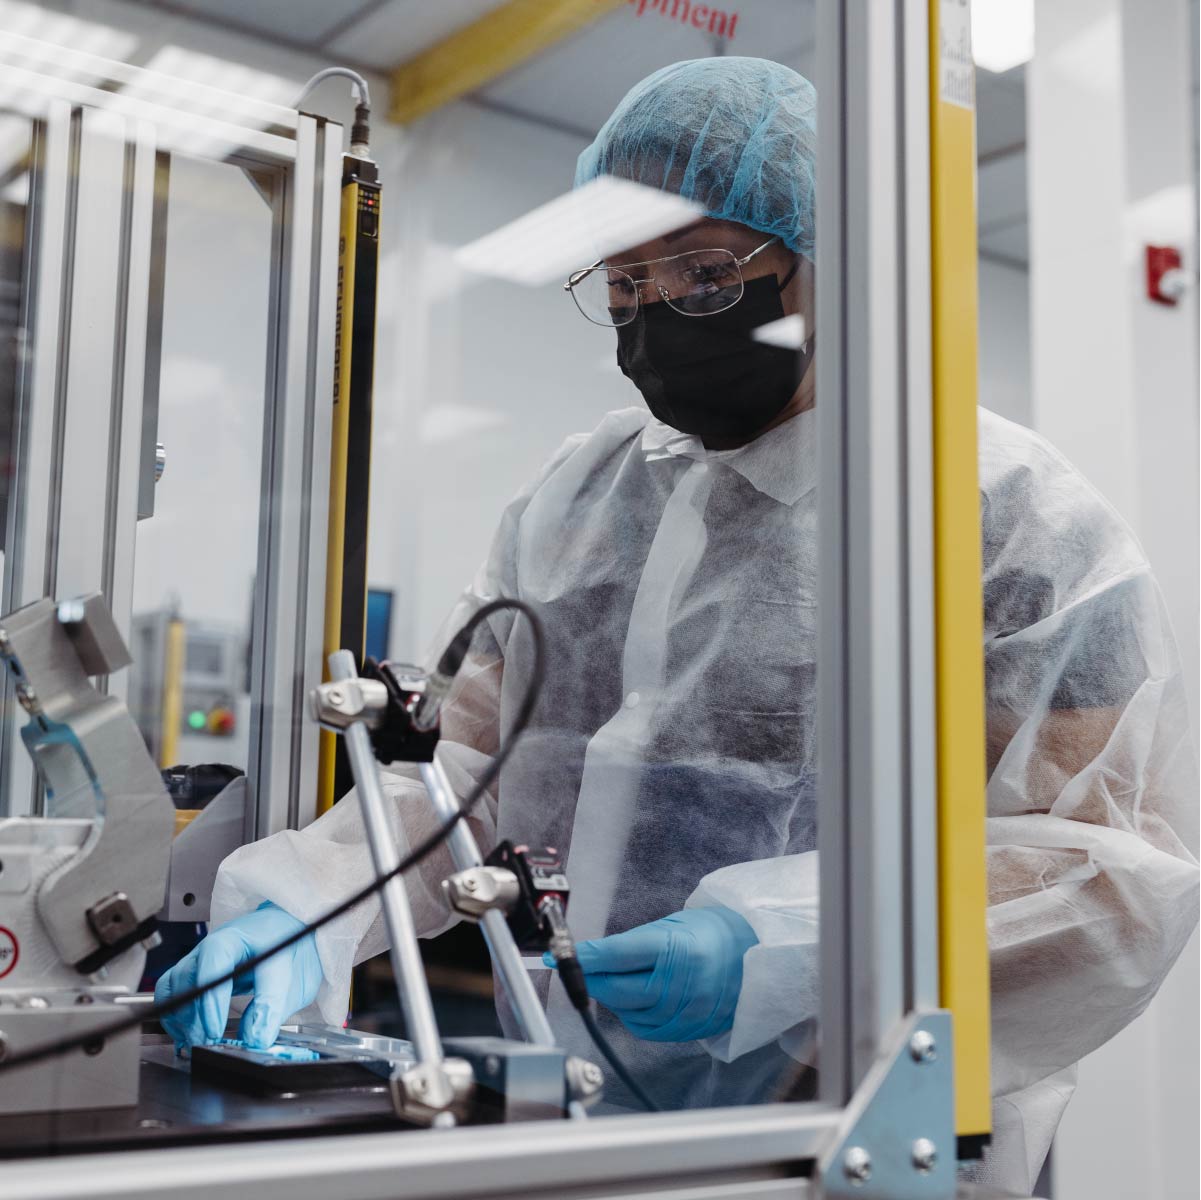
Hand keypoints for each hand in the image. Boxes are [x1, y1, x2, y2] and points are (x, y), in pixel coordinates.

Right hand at [154, 903, 322, 1051]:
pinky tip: (188, 1034)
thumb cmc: (288, 947)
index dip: (211, 999)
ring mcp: (199, 960)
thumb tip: (255, 1038)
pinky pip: (171, 994)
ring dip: (182, 1019)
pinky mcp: (194, 975)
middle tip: (209, 1043)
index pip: (213, 961)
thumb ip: (273, 1005)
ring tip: (200, 1041)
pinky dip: (174, 1017)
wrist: (286, 933)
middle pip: (187, 978)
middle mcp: (210, 947)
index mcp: (236, 938)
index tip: (216, 1030)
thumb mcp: (292, 975)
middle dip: (194, 1017)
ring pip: (173, 987)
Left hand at [553, 906, 757, 1041]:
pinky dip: (629, 1011)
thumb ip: (632, 944)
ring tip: (615, 975)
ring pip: (624, 1010)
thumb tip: (591, 956)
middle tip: (576, 966)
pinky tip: (636, 995)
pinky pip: (641, 1026)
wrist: (755, 958)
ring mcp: (683, 1011)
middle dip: (590, 977)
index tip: (557, 954)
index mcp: (676, 948)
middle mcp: (679, 984)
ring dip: (610, 994)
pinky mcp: (685, 1030)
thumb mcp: (671, 925)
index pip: (616, 954)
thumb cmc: (711, 934)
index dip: (584, 956)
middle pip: (615, 988)